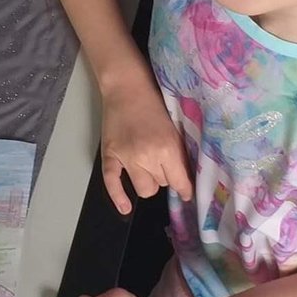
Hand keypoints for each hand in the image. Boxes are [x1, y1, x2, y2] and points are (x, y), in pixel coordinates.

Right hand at [99, 82, 192, 213]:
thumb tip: (184, 178)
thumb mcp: (174, 128)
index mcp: (168, 149)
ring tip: (147, 168)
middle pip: (161, 185)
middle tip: (162, 162)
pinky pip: (113, 184)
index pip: (179, 182)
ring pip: (143, 189)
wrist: (127, 88)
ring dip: (147, 182)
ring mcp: (127, 158)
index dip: (184, 190)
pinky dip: (118, 198)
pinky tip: (125, 207)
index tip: (186, 194)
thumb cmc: (154, 104)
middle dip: (164, 177)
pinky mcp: (110, 157)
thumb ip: (179, 154)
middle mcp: (147, 157)